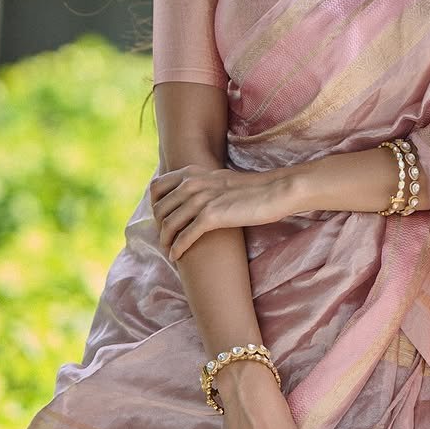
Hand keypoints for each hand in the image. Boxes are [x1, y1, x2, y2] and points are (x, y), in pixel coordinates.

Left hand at [149, 164, 295, 260]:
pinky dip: (177, 248)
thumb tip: (191, 197)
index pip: (157, 188)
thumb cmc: (252, 189)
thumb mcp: (221, 180)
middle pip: (160, 209)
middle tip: (165, 239)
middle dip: (158, 226)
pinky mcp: (212, 216)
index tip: (160, 220)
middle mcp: (193, 183)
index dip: (154, 206)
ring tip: (169, 250)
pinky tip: (176, 256)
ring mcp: (201, 199)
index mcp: (193, 173)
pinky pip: (184, 236)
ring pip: (169, 224)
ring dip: (165, 241)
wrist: (276, 191)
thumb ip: (203, 184)